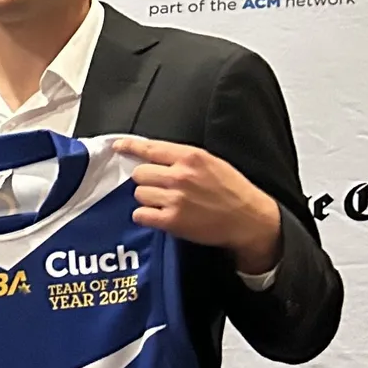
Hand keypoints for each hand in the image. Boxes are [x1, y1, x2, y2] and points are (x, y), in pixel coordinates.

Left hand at [112, 136, 282, 273]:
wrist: (249, 219)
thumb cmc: (233, 191)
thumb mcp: (212, 163)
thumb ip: (183, 158)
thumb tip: (154, 156)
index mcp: (191, 157)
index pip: (151, 148)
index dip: (130, 147)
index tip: (118, 147)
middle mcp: (180, 176)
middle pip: (139, 173)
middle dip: (146, 180)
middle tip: (161, 187)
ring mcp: (175, 199)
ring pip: (139, 194)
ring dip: (148, 199)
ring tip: (166, 202)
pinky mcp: (171, 220)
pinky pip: (140, 215)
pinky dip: (146, 216)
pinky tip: (160, 215)